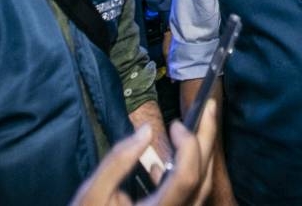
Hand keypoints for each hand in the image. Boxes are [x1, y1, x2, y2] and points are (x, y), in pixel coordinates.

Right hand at [70, 100, 216, 205]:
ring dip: (202, 152)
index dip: (188, 146)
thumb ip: (117, 161)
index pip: (187, 176)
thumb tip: (146, 130)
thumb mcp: (92, 194)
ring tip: (200, 124)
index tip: (175, 124)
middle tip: (209, 107)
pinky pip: (190, 194)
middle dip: (207, 139)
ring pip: (201, 185)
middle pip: (202, 176)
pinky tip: (167, 161)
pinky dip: (187, 171)